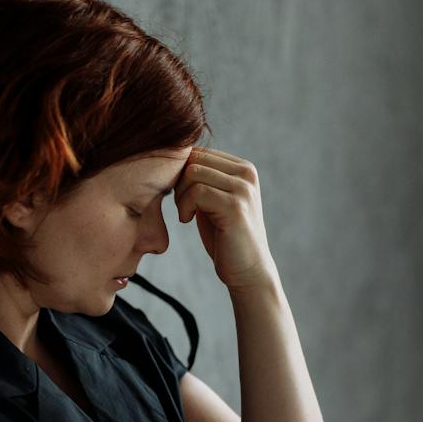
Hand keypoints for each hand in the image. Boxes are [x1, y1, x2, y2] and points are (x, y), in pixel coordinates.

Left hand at [174, 146, 280, 292]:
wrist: (247, 270)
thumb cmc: (226, 237)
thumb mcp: (214, 200)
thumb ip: (202, 178)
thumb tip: (175, 156)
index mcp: (243, 168)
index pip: (200, 152)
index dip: (181, 173)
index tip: (182, 197)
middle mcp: (246, 173)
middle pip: (195, 159)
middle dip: (179, 182)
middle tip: (182, 207)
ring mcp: (243, 189)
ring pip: (193, 173)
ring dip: (181, 195)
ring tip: (185, 213)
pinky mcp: (235, 206)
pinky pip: (197, 192)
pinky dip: (185, 206)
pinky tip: (187, 221)